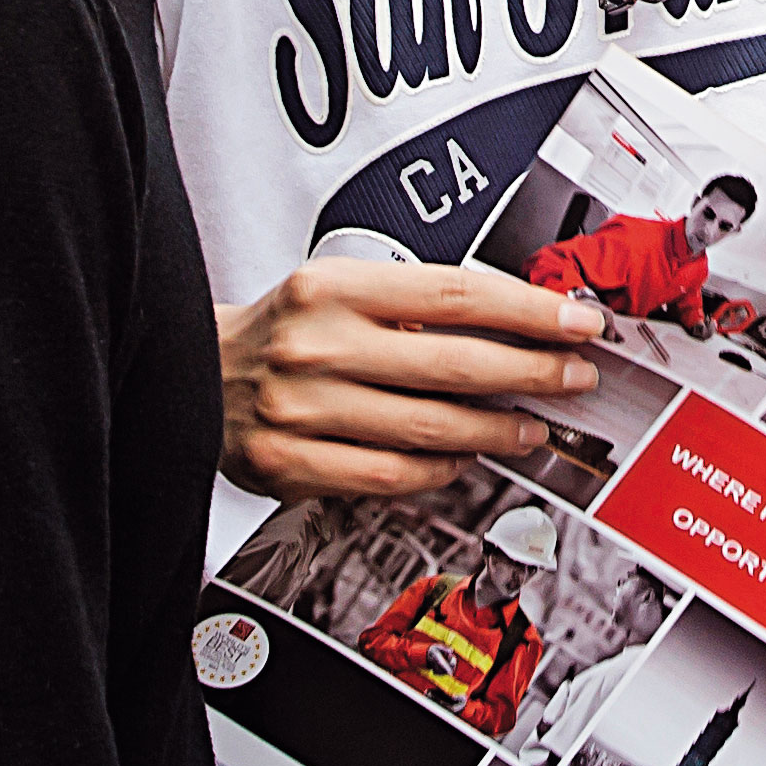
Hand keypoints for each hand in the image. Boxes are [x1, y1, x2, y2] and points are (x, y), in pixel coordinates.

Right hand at [217, 257, 606, 498]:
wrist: (189, 371)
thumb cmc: (281, 330)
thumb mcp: (336, 289)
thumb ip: (411, 305)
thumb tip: (514, 325)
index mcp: (332, 288)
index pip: (455, 294)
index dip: (528, 311)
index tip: (575, 322)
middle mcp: (316, 346)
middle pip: (454, 363)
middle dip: (532, 372)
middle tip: (575, 377)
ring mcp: (300, 410)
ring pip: (428, 428)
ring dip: (496, 431)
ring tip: (532, 426)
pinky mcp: (288, 464)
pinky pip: (386, 476)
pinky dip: (436, 472)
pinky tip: (463, 461)